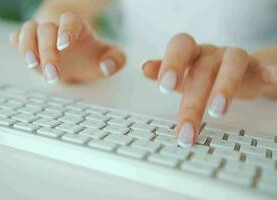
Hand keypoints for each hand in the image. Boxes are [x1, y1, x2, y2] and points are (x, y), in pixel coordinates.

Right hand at [9, 11, 125, 82]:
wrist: (73, 53)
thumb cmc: (90, 55)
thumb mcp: (108, 57)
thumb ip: (115, 60)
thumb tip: (107, 66)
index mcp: (77, 27)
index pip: (70, 20)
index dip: (66, 30)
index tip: (65, 45)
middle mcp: (56, 28)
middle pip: (46, 29)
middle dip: (47, 51)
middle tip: (53, 74)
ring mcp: (40, 35)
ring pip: (28, 30)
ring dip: (28, 47)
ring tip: (32, 65)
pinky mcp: (28, 44)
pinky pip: (17, 38)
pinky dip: (17, 44)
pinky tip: (20, 54)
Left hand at [142, 33, 276, 146]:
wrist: (236, 70)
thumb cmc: (202, 74)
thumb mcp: (182, 74)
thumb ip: (164, 71)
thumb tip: (144, 68)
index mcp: (190, 53)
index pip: (180, 48)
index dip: (172, 63)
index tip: (164, 87)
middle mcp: (211, 53)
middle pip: (201, 70)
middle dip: (192, 101)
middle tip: (185, 128)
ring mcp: (233, 58)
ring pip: (231, 65)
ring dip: (224, 87)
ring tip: (217, 112)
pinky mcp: (255, 68)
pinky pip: (262, 66)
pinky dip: (269, 72)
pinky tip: (273, 79)